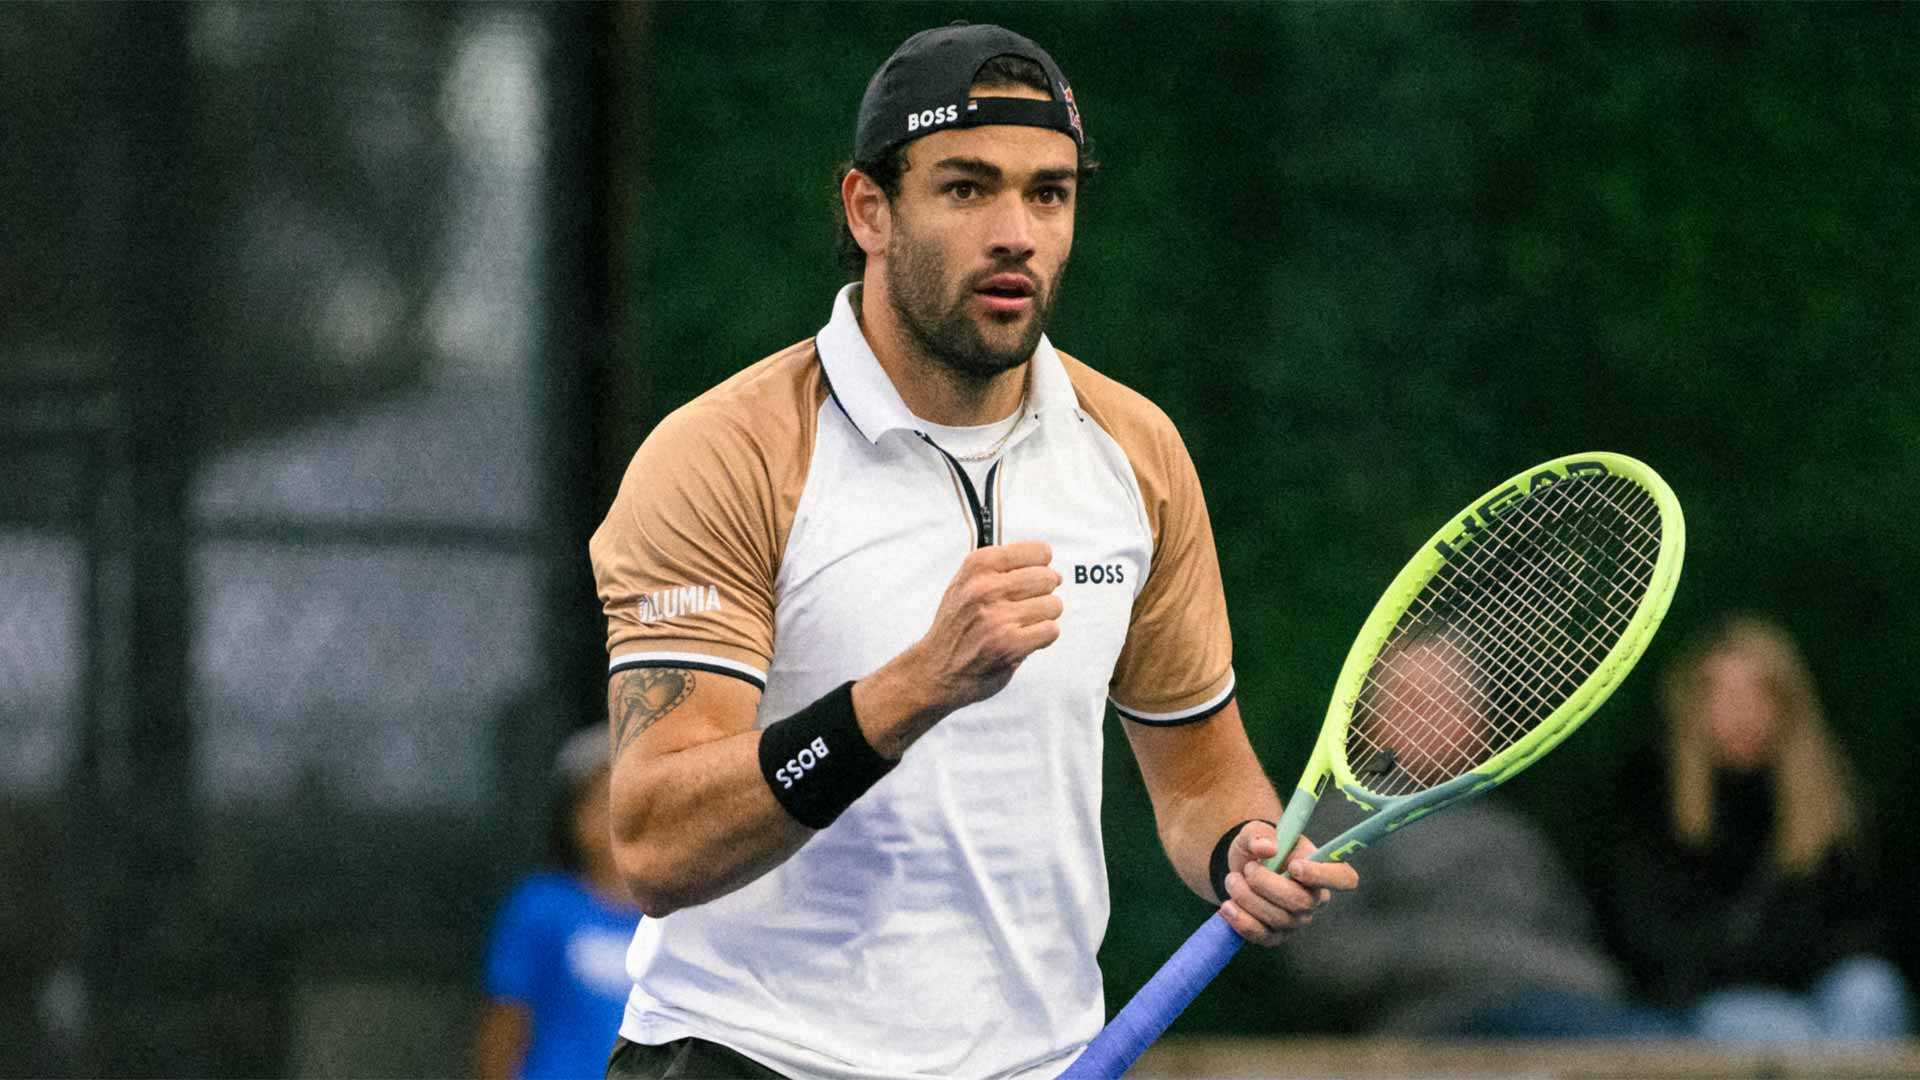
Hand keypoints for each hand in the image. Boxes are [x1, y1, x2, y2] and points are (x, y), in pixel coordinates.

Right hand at [853, 541, 1061, 756]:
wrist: (935, 669)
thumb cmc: (956, 625)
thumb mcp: (965, 582)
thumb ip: (1000, 567)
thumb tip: (1045, 561)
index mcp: (978, 565)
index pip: (1039, 552)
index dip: (1042, 566)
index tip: (1034, 576)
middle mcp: (986, 588)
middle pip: (1048, 578)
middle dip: (1044, 593)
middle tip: (1027, 605)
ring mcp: (998, 617)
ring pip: (1053, 605)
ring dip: (1043, 617)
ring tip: (1022, 624)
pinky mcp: (1010, 645)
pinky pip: (1051, 630)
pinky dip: (1042, 637)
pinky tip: (1024, 639)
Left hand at [1217, 824, 1357, 946]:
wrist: (1241, 868)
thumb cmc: (1259, 847)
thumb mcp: (1256, 832)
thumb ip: (1260, 835)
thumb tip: (1268, 848)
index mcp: (1321, 869)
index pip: (1344, 878)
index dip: (1322, 875)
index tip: (1294, 866)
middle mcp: (1314, 899)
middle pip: (1302, 902)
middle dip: (1267, 884)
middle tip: (1249, 867)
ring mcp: (1296, 921)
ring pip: (1278, 919)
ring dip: (1247, 898)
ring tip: (1232, 879)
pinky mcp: (1275, 936)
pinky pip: (1262, 936)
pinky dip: (1241, 922)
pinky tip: (1227, 907)